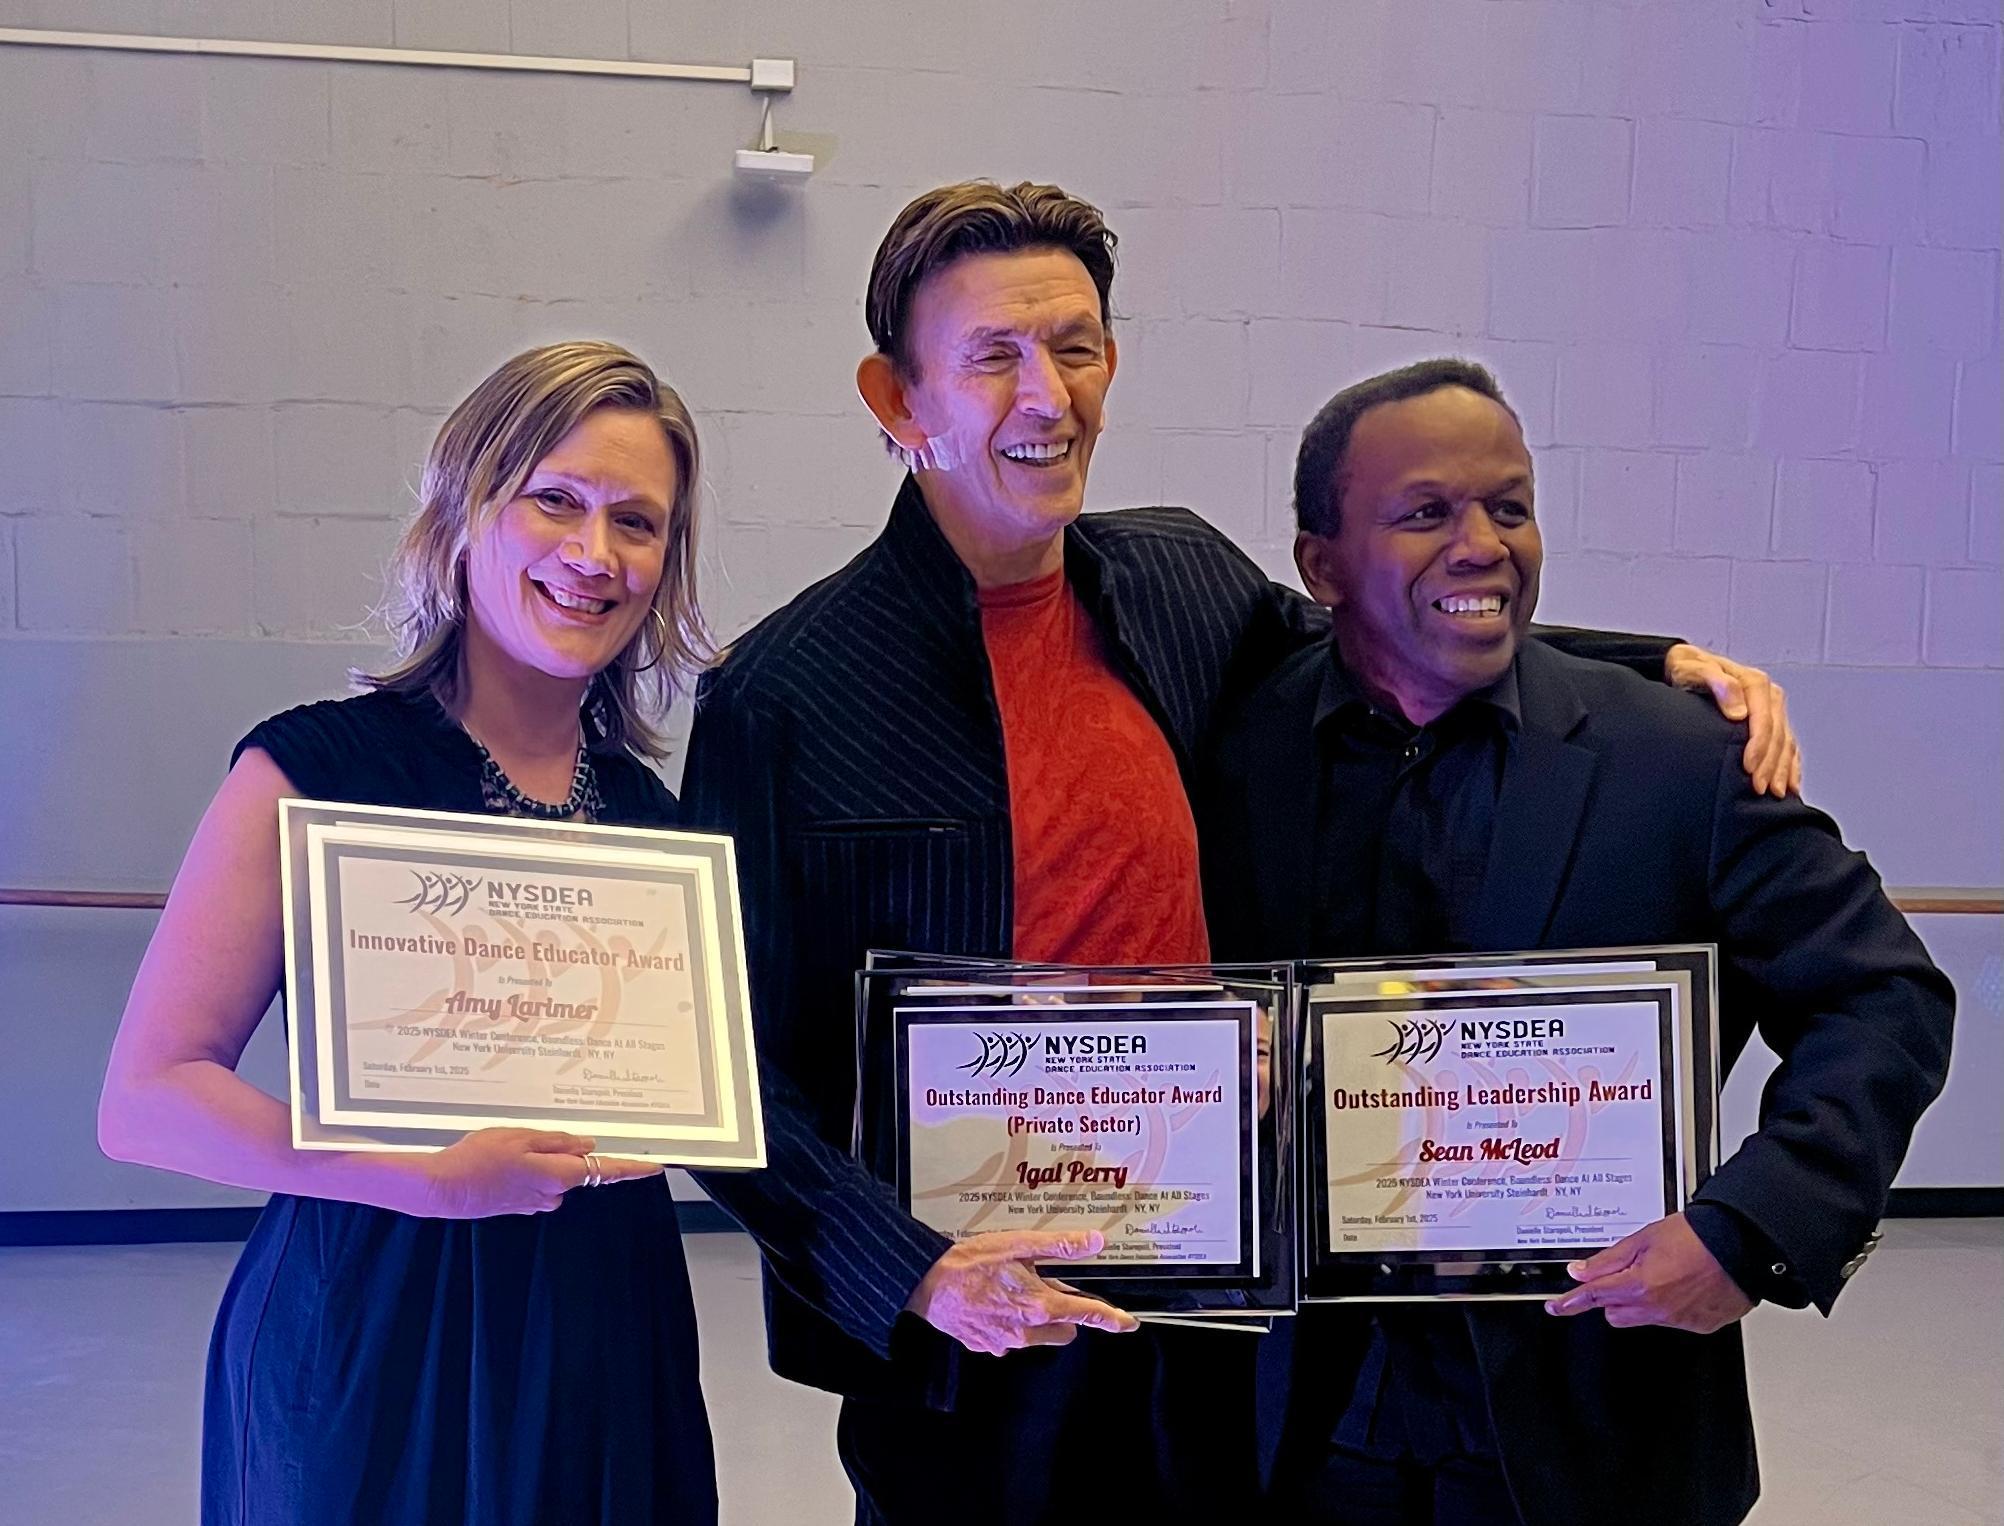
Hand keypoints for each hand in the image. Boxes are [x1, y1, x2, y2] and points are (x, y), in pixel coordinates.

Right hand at [414, 1128, 659, 1218]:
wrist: (442, 1189)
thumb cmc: (477, 1159)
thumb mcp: (520, 1137)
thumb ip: (557, 1142)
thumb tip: (586, 1144)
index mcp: (558, 1175)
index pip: (605, 1170)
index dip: (631, 1168)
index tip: (654, 1166)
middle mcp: (551, 1194)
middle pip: (575, 1168)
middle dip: (563, 1151)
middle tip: (532, 1135)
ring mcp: (533, 1203)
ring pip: (552, 1175)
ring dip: (540, 1160)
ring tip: (505, 1147)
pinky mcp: (517, 1205)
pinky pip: (533, 1184)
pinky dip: (525, 1171)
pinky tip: (500, 1162)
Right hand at [905, 1229, 1140, 1355]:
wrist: (926, 1284)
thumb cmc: (970, 1263)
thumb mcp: (1018, 1245)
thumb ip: (1059, 1246)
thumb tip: (1093, 1242)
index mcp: (1039, 1305)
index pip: (1086, 1314)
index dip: (1110, 1319)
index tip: (1127, 1323)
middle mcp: (1026, 1331)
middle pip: (1065, 1330)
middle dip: (1065, 1314)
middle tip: (1044, 1286)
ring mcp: (1006, 1343)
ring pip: (1037, 1335)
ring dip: (1035, 1317)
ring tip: (1011, 1290)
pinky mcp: (987, 1347)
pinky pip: (1010, 1338)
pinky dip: (1009, 1323)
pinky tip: (993, 1302)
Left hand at [1544, 1212, 1754, 1333]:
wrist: (1743, 1246)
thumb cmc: (1699, 1237)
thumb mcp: (1643, 1238)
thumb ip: (1609, 1259)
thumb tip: (1581, 1272)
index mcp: (1639, 1285)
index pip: (1593, 1297)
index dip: (1570, 1302)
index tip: (1556, 1307)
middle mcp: (1657, 1309)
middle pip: (1615, 1313)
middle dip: (1612, 1297)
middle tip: (1627, 1273)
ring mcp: (1679, 1320)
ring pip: (1642, 1319)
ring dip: (1640, 1302)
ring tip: (1661, 1273)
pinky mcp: (1700, 1326)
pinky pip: (1671, 1321)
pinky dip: (1670, 1306)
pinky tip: (1682, 1285)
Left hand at [1663, 643, 1800, 797]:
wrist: (1685, 665)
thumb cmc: (1686, 669)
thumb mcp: (1693, 670)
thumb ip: (1716, 683)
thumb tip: (1739, 710)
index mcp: (1753, 682)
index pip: (1763, 719)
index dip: (1759, 745)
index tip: (1749, 768)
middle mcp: (1767, 695)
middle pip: (1777, 734)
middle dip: (1770, 764)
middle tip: (1759, 788)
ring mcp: (1771, 708)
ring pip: (1785, 742)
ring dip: (1782, 769)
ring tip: (1776, 793)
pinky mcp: (1770, 720)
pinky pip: (1787, 745)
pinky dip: (1789, 765)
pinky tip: (1790, 784)